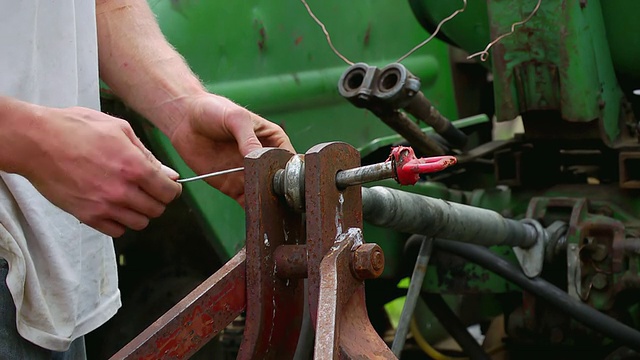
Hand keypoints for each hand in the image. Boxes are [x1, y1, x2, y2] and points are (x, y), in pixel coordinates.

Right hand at [22, 106, 181, 236]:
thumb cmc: (76, 128)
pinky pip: (117, 231)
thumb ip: (147, 155)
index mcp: (134, 166)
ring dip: (140, 212)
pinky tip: (114, 207)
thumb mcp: (119, 129)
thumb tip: (169, 175)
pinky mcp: (87, 216)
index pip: (169, 192)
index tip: (167, 186)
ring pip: (139, 223)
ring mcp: (104, 206)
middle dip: (157, 200)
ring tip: (130, 197)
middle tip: (148, 190)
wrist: (37, 141)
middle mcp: (122, 190)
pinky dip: (120, 222)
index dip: (172, 189)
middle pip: (157, 210)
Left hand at [169, 94, 294, 205]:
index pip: (290, 159)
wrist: (184, 120)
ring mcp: (247, 174)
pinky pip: (245, 201)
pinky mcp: (232, 186)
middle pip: (279, 180)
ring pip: (264, 193)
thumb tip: (256, 159)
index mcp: (273, 140)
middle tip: (278, 196)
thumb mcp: (235, 118)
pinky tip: (254, 212)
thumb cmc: (213, 110)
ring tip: (267, 205)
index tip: (291, 180)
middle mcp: (263, 159)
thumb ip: (248, 138)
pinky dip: (251, 209)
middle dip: (280, 190)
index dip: (292, 170)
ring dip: (267, 200)